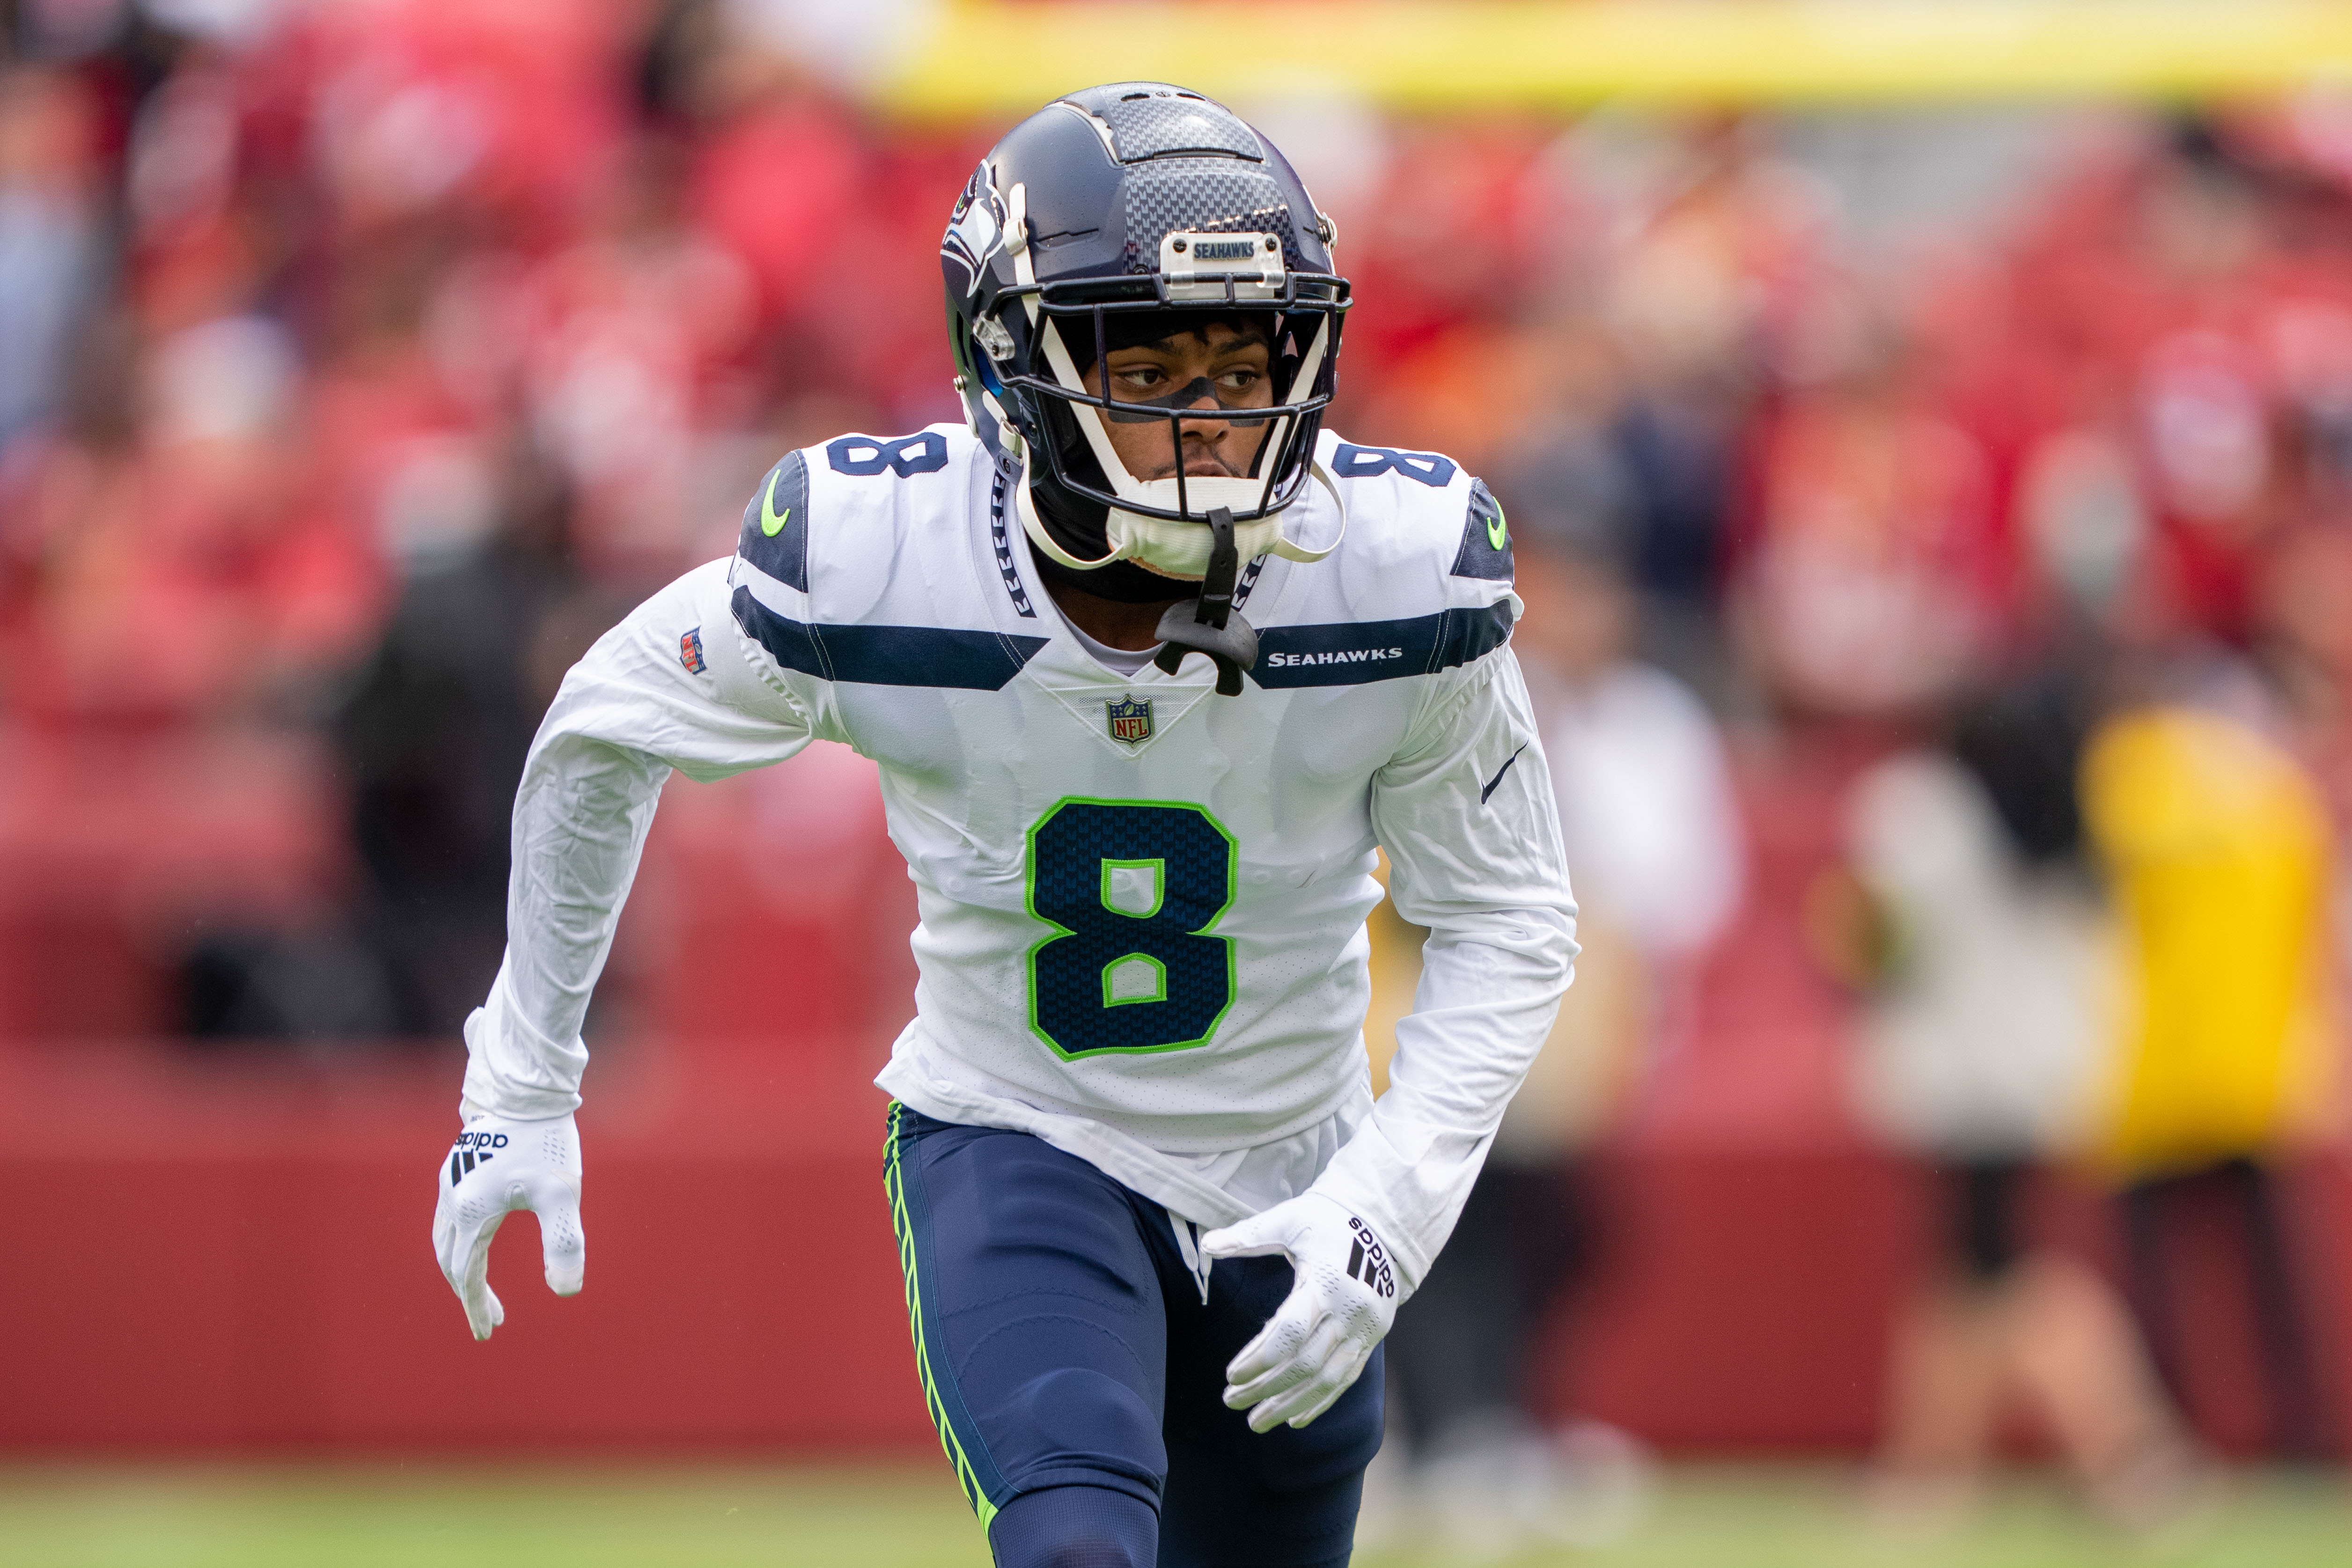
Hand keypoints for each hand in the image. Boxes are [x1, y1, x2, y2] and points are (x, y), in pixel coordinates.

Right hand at [430, 1111, 584, 1340]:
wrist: (527, 1089)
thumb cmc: (547, 1139)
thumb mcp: (563, 1194)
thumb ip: (564, 1243)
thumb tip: (567, 1292)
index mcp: (471, 1212)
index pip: (466, 1274)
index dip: (476, 1306)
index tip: (488, 1333)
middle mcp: (452, 1199)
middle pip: (450, 1261)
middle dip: (469, 1293)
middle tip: (492, 1320)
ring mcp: (452, 1181)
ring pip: (444, 1238)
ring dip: (461, 1268)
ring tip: (482, 1290)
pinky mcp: (460, 1167)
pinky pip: (449, 1217)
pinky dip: (459, 1242)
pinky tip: (481, 1242)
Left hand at [1201, 1193, 1400, 1431]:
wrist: (1384, 1226)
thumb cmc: (1328, 1220)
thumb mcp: (1288, 1220)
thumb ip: (1249, 1236)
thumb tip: (1207, 1244)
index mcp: (1326, 1282)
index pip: (1290, 1332)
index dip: (1259, 1358)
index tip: (1230, 1375)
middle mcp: (1349, 1311)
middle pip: (1305, 1364)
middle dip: (1266, 1388)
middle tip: (1229, 1401)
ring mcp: (1364, 1329)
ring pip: (1326, 1379)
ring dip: (1290, 1404)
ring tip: (1256, 1422)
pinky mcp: (1371, 1338)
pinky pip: (1346, 1379)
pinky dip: (1320, 1402)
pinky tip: (1294, 1419)